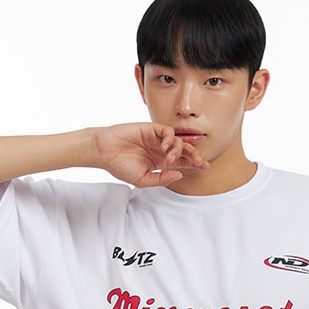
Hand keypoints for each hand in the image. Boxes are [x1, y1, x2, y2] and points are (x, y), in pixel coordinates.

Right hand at [91, 123, 208, 186]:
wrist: (104, 152)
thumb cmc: (120, 166)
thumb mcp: (143, 180)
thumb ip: (162, 179)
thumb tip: (180, 174)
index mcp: (160, 162)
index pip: (181, 162)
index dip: (194, 163)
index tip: (204, 167)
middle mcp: (160, 149)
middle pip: (183, 151)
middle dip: (194, 156)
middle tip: (200, 162)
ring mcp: (156, 139)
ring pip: (177, 141)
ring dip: (179, 150)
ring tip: (170, 158)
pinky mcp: (150, 129)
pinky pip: (167, 131)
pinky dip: (170, 138)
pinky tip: (166, 147)